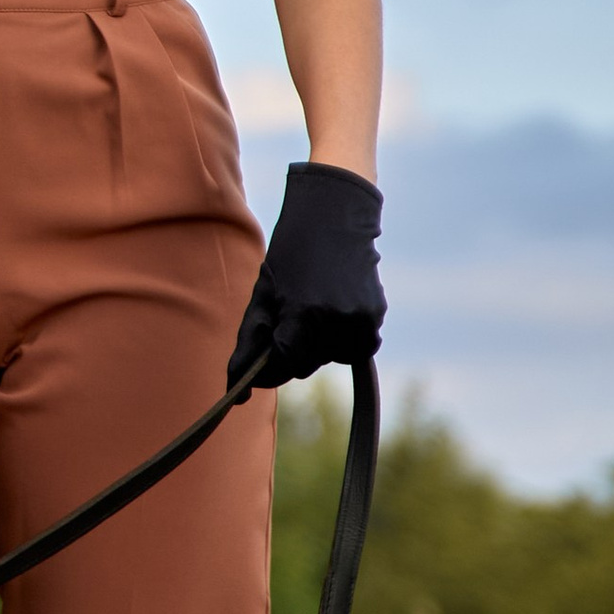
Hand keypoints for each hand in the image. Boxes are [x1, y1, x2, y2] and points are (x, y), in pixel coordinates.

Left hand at [228, 162, 384, 389]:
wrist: (334, 217)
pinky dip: (341, 339)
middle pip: (305, 366)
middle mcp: (334, 320)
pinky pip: (354, 348)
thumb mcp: (263, 294)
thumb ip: (249, 344)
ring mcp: (360, 320)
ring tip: (312, 306)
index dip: (268, 368)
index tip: (261, 362)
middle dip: (291, 352)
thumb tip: (238, 395)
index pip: (282, 365)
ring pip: (330, 359)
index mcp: (301, 313)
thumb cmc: (290, 255)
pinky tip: (333, 308)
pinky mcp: (375, 317)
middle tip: (288, 318)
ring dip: (318, 347)